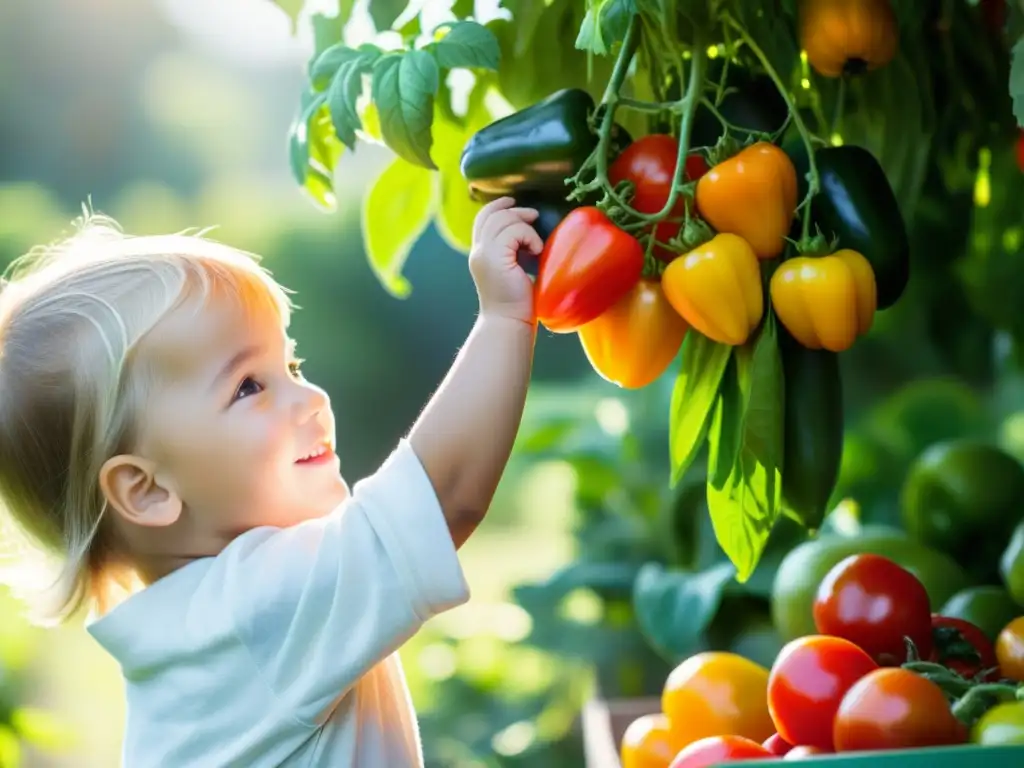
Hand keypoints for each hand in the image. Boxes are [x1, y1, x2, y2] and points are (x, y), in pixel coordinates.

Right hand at [469, 197, 541, 323]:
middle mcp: (478, 252)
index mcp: (480, 254)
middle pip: (491, 215)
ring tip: (535, 245)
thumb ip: (512, 253)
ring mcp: (485, 254)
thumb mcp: (512, 271)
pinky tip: (536, 252)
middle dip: (514, 210)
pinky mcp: (496, 259)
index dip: (497, 206)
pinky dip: (530, 237)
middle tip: (533, 215)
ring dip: (525, 226)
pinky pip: (515, 231)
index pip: (482, 219)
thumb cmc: (517, 303)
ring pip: (503, 220)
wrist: (509, 322)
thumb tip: (528, 236)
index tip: (514, 202)